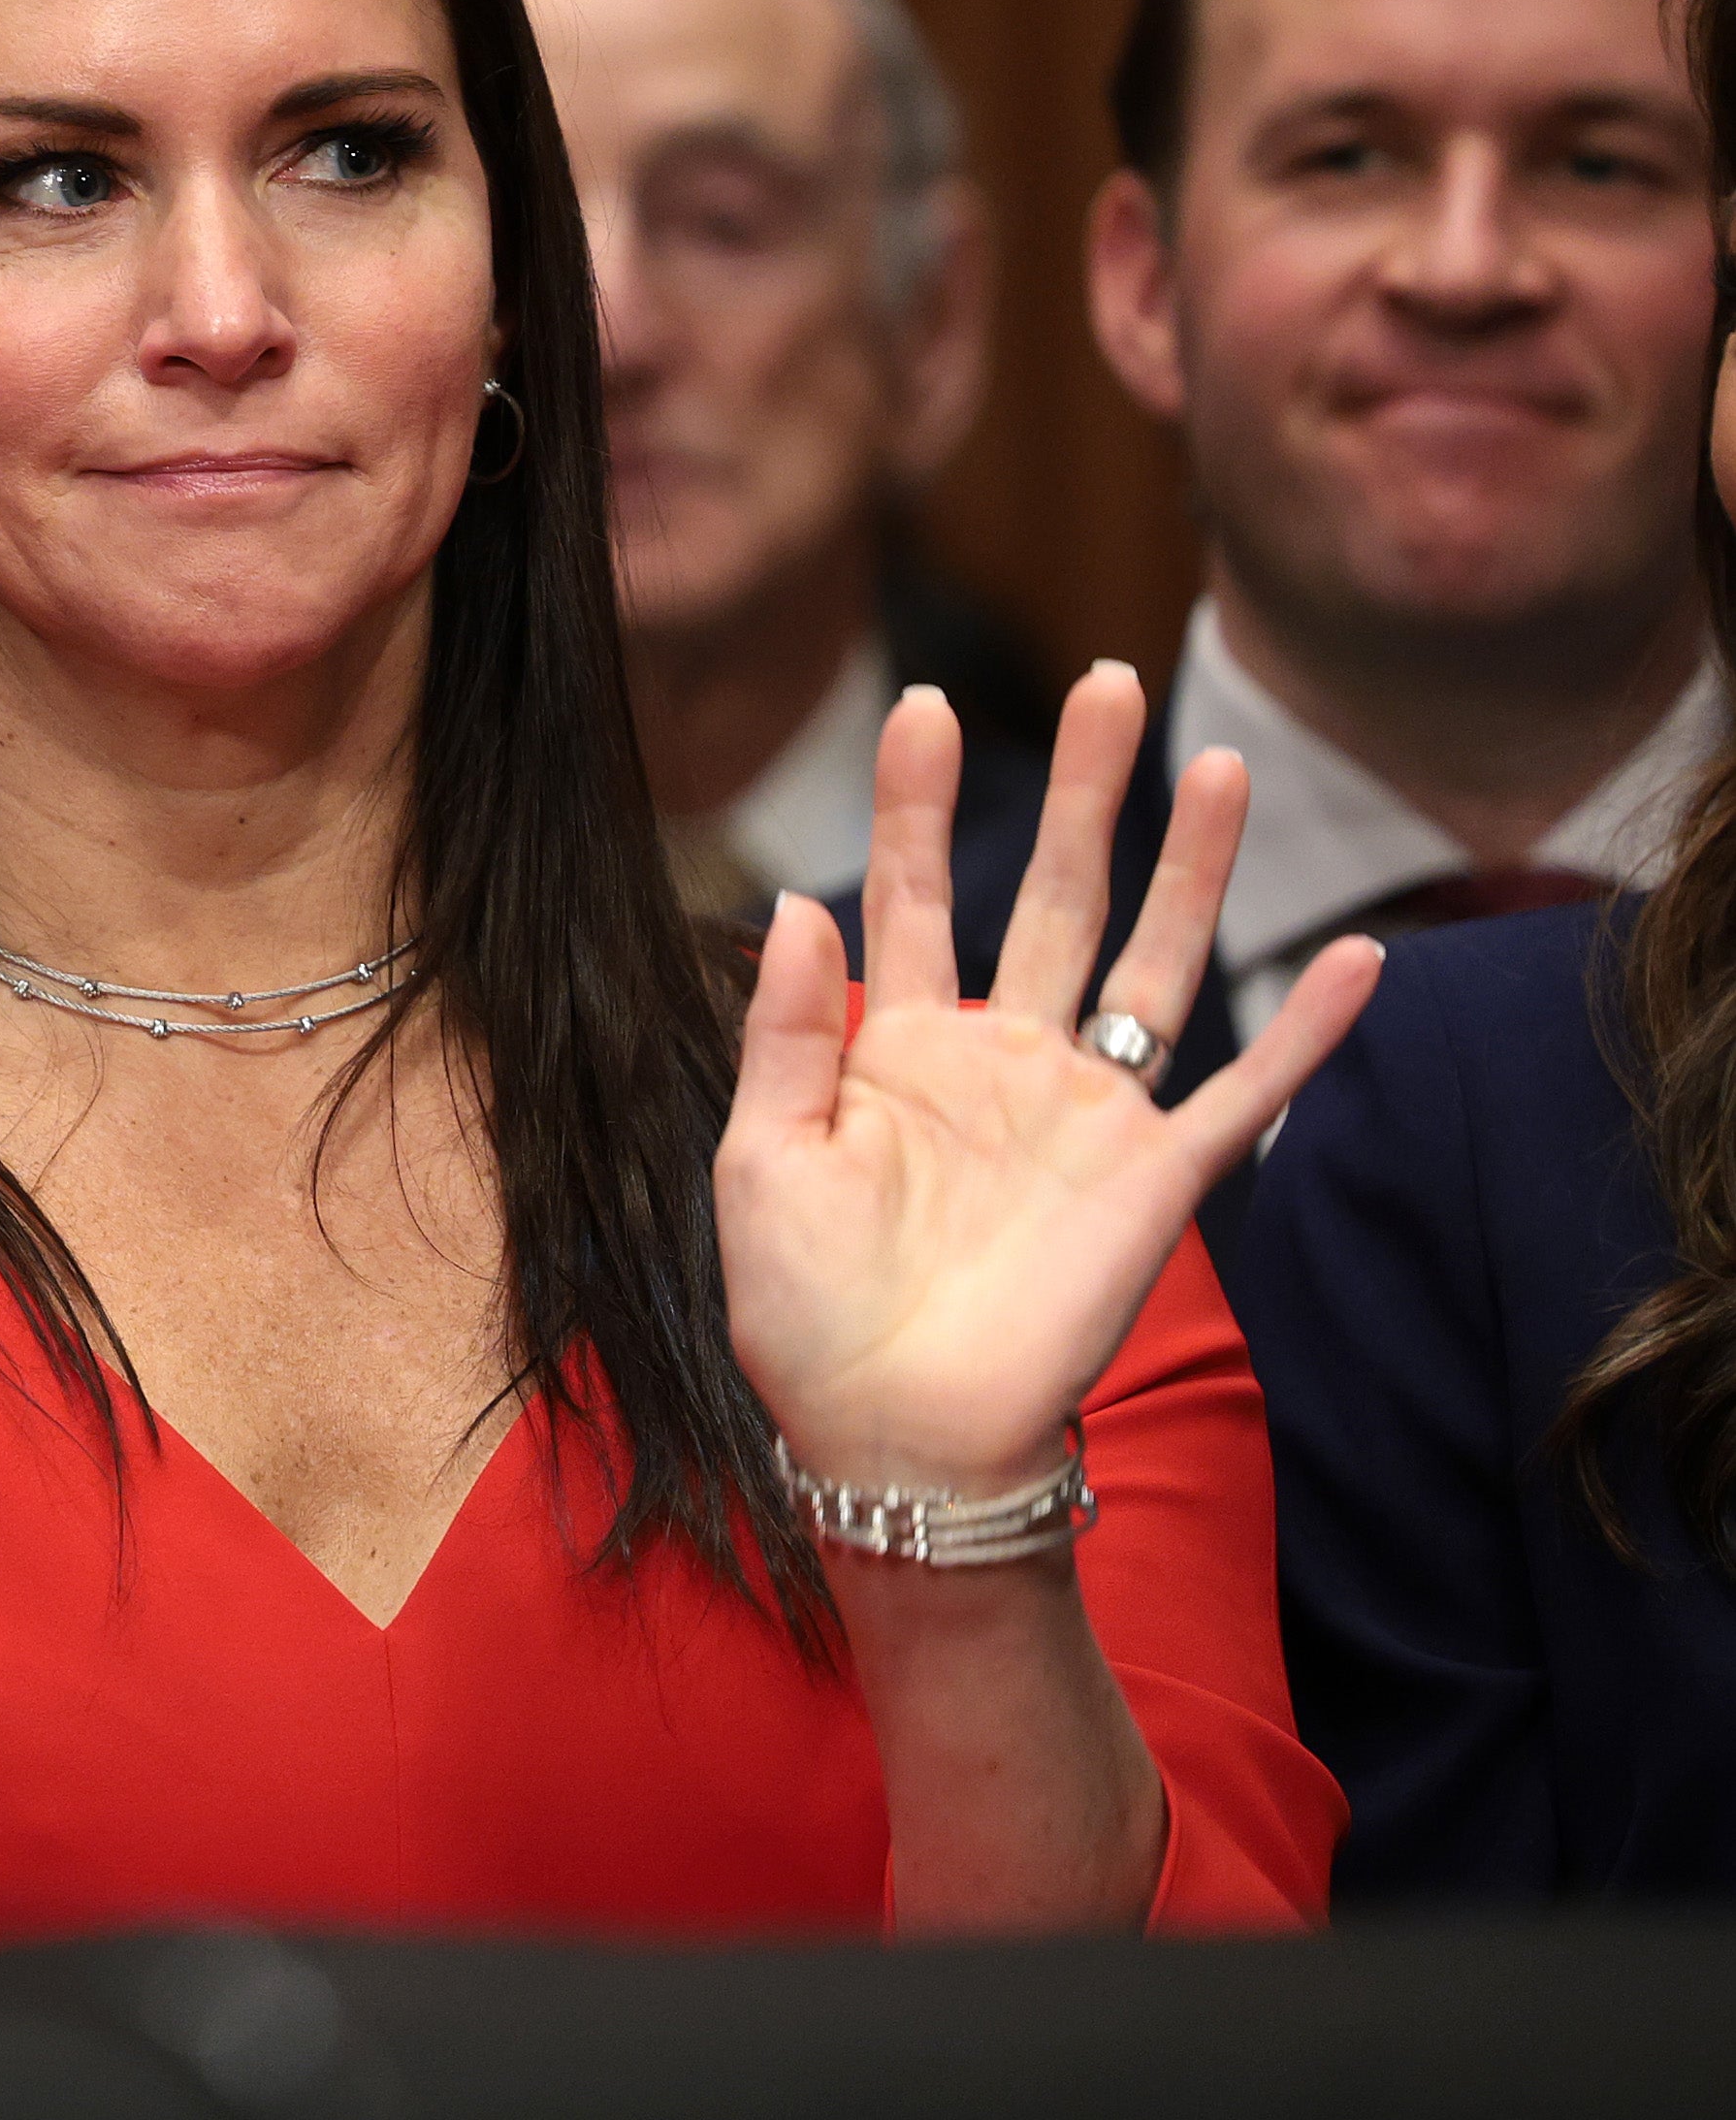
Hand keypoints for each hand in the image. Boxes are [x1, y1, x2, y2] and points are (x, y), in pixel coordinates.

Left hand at [715, 666, 1380, 1495]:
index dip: (919, 801)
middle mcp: (1004, 1058)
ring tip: (1221, 759)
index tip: (924, 704)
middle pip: (1054, 893)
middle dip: (1083, 789)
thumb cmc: (805, 1311)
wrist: (890, 1439)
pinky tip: (1357, 957)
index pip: (916, 892)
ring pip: (1156, 960)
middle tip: (1106, 681)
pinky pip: (1247, 1093)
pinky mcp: (1156, 1181)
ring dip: (1190, 865)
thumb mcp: (761, 1161)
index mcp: (898, 1047)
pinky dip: (1308, 1030)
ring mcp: (1088, 1111)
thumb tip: (807, 903)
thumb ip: (786, 1033)